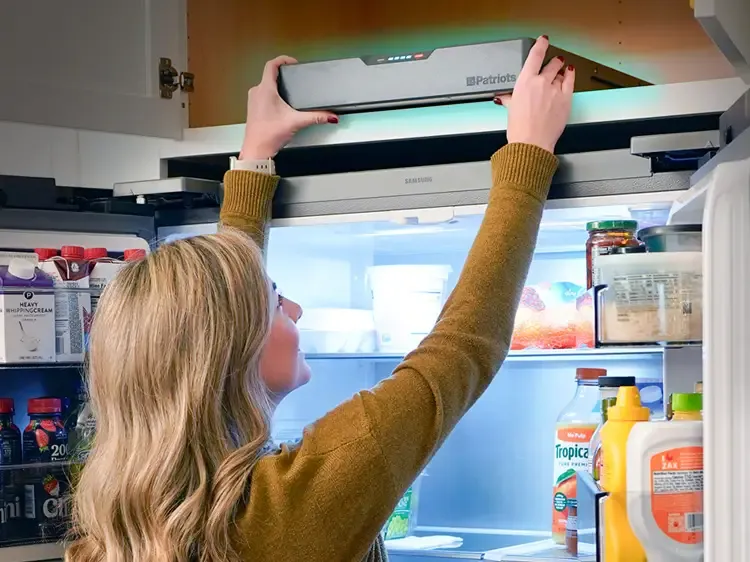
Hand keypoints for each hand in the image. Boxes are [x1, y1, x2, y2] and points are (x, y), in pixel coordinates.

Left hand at [240, 55, 337, 159]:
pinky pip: (261, 94)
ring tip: (288, 90)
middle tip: (294, 77)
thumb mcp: (296, 122)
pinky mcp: (253, 108)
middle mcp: (256, 92)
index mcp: (265, 89)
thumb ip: (316, 117)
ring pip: (265, 85)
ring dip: (276, 85)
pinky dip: (271, 94)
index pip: (271, 65)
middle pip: (269, 74)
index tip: (292, 62)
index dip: (283, 59)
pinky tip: (280, 104)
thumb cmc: (269, 135)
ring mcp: (253, 100)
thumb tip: (331, 116)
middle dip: (282, 74)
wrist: (256, 150)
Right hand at [495, 36, 574, 153]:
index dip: (540, 45)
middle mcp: (541, 82)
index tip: (543, 41)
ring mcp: (555, 90)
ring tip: (560, 71)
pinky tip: (569, 73)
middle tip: (552, 63)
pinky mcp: (566, 99)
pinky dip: (570, 75)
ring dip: (560, 71)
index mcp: (525, 82)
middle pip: (551, 64)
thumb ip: (509, 99)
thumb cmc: (520, 130)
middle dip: (552, 62)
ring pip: (561, 72)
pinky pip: (571, 81)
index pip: (535, 55)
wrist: (531, 144)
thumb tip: (505, 98)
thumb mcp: (511, 110)